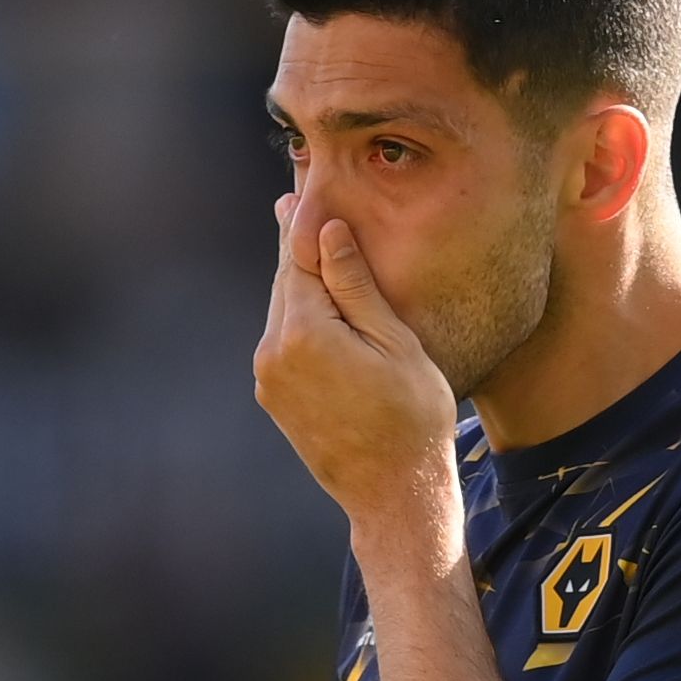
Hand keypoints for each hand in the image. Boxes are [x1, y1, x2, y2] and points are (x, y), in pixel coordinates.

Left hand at [253, 204, 460, 537]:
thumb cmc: (412, 417)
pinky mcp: (274, 397)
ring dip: (297, 281)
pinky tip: (314, 300)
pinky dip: (298, 315)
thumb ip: (356, 285)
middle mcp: (273, 353)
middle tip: (291, 198)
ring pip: (282, 312)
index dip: (302, 221)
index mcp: (304, 333)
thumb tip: (326, 231)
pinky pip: (284, 341)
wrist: (393, 494)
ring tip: (304, 241)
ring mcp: (268, 379)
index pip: (299, 258)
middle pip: (285, 282)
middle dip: (294, 245)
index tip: (296, 186)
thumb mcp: (395, 342)